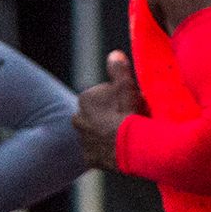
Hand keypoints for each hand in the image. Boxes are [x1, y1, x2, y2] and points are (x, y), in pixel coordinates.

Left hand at [74, 51, 145, 169]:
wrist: (133, 147)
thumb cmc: (130, 114)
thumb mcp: (127, 87)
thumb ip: (119, 69)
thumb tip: (114, 54)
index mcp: (85, 99)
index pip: (103, 96)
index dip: (119, 101)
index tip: (131, 106)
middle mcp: (78, 118)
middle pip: (98, 115)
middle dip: (110, 117)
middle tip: (130, 122)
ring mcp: (82, 140)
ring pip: (97, 133)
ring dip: (108, 134)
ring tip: (126, 138)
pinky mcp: (89, 157)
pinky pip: (99, 153)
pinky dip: (108, 152)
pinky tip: (120, 151)